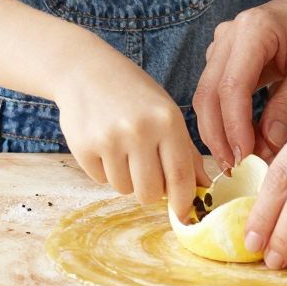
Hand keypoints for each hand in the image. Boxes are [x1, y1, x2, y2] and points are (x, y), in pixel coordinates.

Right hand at [53, 41, 208, 216]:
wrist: (85, 70)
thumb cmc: (133, 93)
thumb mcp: (166, 112)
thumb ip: (185, 151)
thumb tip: (203, 188)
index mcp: (167, 120)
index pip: (180, 176)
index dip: (184, 202)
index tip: (184, 215)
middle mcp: (139, 130)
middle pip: (151, 192)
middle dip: (151, 191)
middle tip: (146, 173)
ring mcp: (109, 139)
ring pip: (124, 189)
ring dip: (126, 178)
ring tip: (122, 149)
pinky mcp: (83, 147)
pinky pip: (101, 180)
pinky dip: (105, 170)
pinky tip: (104, 144)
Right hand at [193, 0, 286, 170]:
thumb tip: (269, 144)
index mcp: (254, 30)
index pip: (231, 86)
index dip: (234, 127)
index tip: (245, 157)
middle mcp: (230, 34)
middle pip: (209, 93)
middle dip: (219, 136)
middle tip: (236, 169)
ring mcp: (224, 44)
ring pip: (207, 96)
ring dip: (219, 131)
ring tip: (241, 161)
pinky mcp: (227, 57)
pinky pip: (217, 92)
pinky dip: (225, 119)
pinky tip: (243, 141)